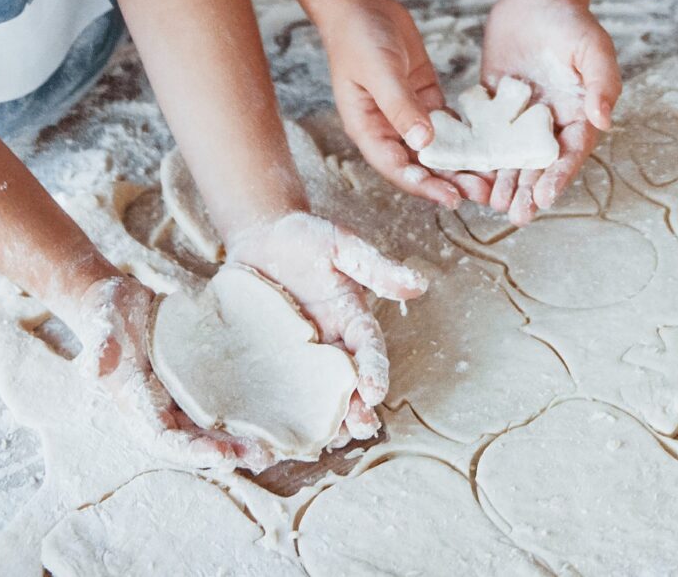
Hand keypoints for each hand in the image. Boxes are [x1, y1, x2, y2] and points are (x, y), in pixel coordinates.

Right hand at [63, 273, 271, 469]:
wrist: (118, 303)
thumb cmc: (108, 315)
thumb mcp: (103, 324)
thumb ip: (101, 345)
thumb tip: (94, 366)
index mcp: (137, 406)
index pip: (165, 440)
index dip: (193, 451)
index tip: (221, 455)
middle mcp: (159, 411)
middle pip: (194, 444)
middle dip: (227, 454)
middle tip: (261, 456)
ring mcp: (178, 401)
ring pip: (211, 432)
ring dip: (239, 443)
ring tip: (271, 450)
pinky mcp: (195, 387)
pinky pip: (219, 409)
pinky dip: (241, 420)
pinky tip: (268, 422)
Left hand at [227, 210, 428, 439]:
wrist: (259, 236)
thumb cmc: (304, 237)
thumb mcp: (341, 246)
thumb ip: (375, 267)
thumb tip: (418, 283)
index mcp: (352, 318)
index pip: (370, 350)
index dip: (375, 371)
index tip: (373, 392)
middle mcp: (331, 342)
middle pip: (349, 384)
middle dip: (357, 409)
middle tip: (358, 429)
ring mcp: (301, 354)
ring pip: (319, 395)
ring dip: (326, 420)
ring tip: (326, 441)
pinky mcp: (272, 360)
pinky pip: (282, 390)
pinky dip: (284, 413)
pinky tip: (279, 434)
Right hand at [317, 0, 475, 207]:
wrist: (362, 5)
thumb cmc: (358, 38)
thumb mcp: (380, 72)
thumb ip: (400, 106)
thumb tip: (423, 143)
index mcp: (368, 128)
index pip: (396, 167)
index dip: (423, 186)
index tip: (451, 199)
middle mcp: (388, 127)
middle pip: (420, 164)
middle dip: (449, 180)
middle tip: (483, 194)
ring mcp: (407, 113)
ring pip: (436, 147)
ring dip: (460, 162)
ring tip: (489, 177)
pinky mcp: (424, 96)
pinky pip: (447, 124)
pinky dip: (465, 135)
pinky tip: (487, 145)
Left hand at [480, 0, 619, 225]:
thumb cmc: (571, 22)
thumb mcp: (593, 48)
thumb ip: (601, 83)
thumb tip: (604, 119)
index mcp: (578, 115)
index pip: (570, 153)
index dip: (558, 177)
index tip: (544, 197)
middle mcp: (550, 123)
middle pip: (539, 164)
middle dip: (529, 191)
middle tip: (516, 215)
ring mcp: (520, 117)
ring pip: (512, 157)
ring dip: (504, 182)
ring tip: (493, 205)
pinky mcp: (494, 106)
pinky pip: (485, 135)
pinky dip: (478, 155)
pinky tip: (467, 173)